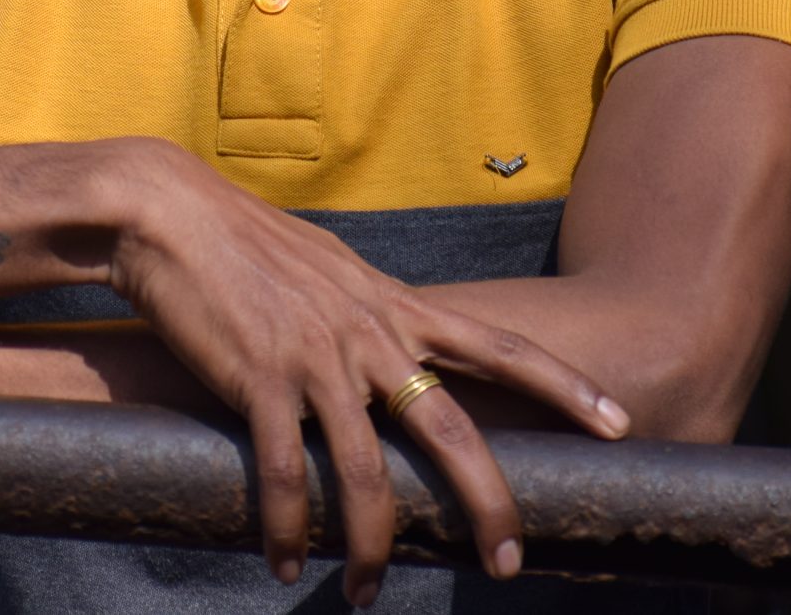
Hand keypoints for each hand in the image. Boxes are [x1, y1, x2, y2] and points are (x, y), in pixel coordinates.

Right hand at [107, 141, 628, 605]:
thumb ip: (366, 309)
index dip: (564, 386)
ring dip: (369, 545)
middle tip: (509, 563)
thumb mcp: (329, 268)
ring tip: (363, 594)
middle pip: (452, 429)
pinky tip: (281, 561)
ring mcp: (316, 358)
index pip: (500, 346)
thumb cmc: (244, 240)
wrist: (171, 213)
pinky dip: (287, 528)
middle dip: (488, 502)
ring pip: (367, 472)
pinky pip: (286, 473)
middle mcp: (368, 333)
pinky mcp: (259, 379)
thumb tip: (388, 341)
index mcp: (393, 304)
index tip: (619, 423)